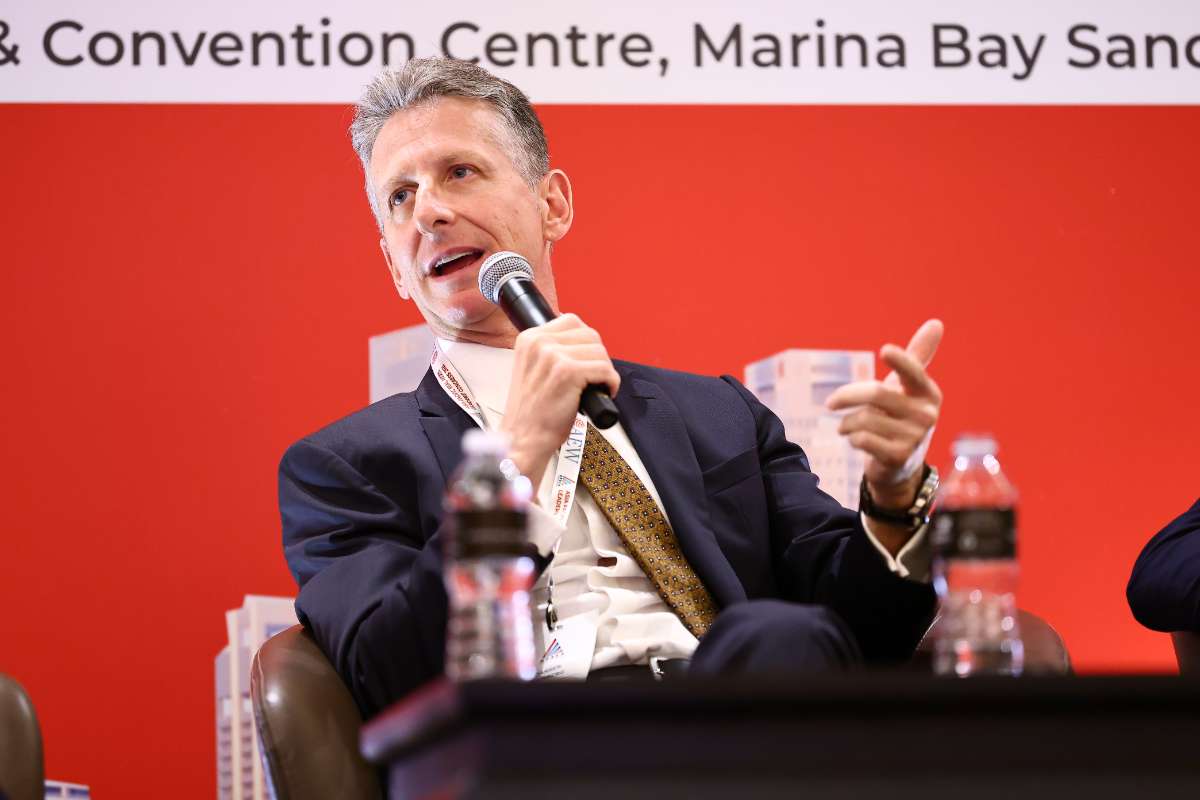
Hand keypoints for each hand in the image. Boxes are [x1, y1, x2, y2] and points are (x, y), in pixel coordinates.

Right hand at [500, 314, 619, 483]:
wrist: (523, 439)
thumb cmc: (532, 412)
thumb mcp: (532, 369)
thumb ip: (551, 350)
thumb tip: (583, 343)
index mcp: (529, 338)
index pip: (571, 321)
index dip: (585, 343)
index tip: (585, 361)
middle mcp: (539, 343)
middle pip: (590, 334)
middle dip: (597, 357)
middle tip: (593, 377)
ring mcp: (553, 357)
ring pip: (600, 351)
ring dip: (605, 371)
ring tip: (595, 386)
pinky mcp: (568, 373)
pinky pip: (605, 369)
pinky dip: (611, 383)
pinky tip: (602, 393)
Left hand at [825, 319, 943, 510]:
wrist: (900, 466)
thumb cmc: (899, 416)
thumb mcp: (907, 388)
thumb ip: (916, 357)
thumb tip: (936, 323)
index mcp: (928, 393)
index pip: (913, 372)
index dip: (900, 361)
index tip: (885, 350)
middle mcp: (926, 414)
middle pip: (875, 394)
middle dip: (846, 395)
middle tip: (830, 403)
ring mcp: (914, 437)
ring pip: (864, 419)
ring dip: (846, 423)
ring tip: (847, 426)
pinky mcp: (899, 457)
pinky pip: (862, 439)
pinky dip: (851, 438)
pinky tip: (855, 440)